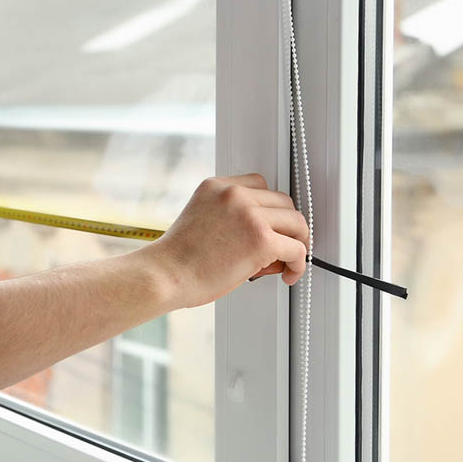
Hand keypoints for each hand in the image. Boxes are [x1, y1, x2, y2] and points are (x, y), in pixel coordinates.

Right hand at [142, 173, 308, 308]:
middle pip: (283, 201)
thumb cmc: (178, 259)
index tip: (270, 226)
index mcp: (216, 186)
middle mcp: (233, 193)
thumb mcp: (202, 220)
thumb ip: (231, 217)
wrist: (164, 275)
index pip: (259, 185)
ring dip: (296, 242)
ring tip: (286, 261)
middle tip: (282, 247)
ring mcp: (249, 214)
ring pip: (296, 222)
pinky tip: (289, 273)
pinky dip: (298, 263)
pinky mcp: (261, 239)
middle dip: (286, 225)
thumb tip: (269, 235)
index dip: (269, 209)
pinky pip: (297, 248)